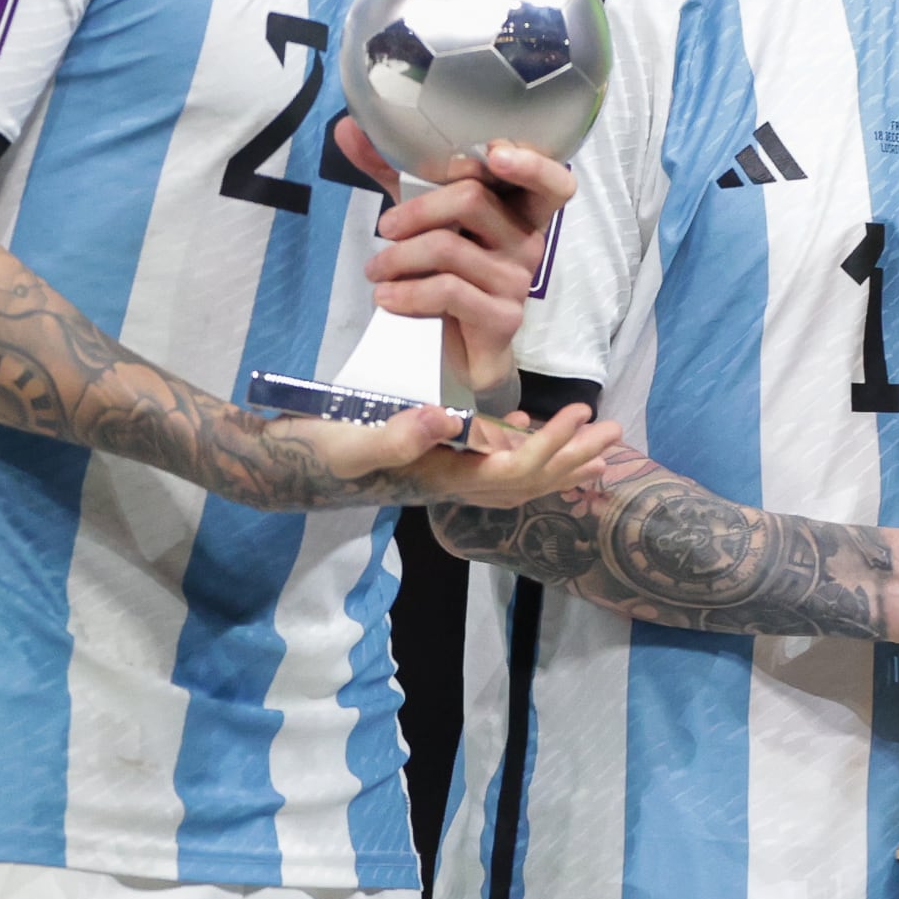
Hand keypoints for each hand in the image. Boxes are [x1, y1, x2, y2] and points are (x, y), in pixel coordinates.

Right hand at [308, 394, 628, 509]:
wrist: (281, 466)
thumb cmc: (314, 449)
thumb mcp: (352, 439)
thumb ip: (398, 433)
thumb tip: (449, 419)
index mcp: (442, 478)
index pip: (514, 471)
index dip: (553, 448)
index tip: (581, 415)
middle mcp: (450, 482)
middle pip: (528, 480)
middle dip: (574, 460)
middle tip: (617, 434)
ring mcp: (442, 474)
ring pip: (515, 475)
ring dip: (558, 460)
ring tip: (600, 449)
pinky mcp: (430, 460)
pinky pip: (487, 461)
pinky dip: (517, 446)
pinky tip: (530, 426)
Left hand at [339, 119, 576, 402]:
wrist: (460, 349)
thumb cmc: (446, 271)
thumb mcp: (422, 217)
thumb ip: (393, 172)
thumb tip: (348, 127)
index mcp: (519, 211)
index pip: (552, 181)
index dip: (531, 163)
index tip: (494, 153)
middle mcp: (528, 240)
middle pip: (472, 200)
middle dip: (417, 210)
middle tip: (384, 228)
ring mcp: (518, 280)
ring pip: (448, 247)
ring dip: (397, 258)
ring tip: (375, 271)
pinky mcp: (501, 317)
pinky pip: (446, 292)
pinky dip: (406, 294)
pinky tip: (385, 298)